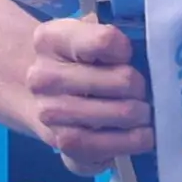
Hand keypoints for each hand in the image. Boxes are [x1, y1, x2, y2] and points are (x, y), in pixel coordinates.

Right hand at [29, 16, 153, 173]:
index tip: (126, 56)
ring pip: (119, 115)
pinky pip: (106, 148)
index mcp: (51, 39)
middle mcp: (44, 77)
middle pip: (121, 81)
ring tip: (144, 114)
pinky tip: (136, 137)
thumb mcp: (83, 33)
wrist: (36, 93)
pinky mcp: (60, 144)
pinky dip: (128, 143)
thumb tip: (146, 55)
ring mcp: (49, 114)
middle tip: (142, 90)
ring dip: (140, 117)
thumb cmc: (73, 59)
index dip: (126, 50)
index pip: (105, 41)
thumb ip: (108, 36)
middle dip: (140, 87)